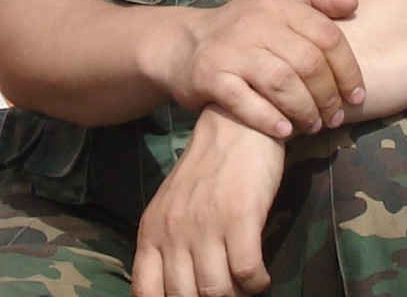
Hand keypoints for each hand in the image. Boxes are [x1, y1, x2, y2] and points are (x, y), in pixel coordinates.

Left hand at [132, 105, 283, 296]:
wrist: (236, 125)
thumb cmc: (209, 168)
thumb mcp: (174, 206)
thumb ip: (170, 244)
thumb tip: (181, 290)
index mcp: (152, 229)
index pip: (146, 292)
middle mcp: (174, 230)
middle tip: (225, 292)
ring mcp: (206, 225)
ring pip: (217, 291)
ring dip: (235, 295)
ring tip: (244, 286)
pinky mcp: (239, 218)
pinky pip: (247, 272)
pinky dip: (257, 282)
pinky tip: (261, 275)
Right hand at [164, 0, 364, 138]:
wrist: (185, 43)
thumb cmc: (243, 25)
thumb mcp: (277, 1)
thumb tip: (354, 2)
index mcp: (277, 3)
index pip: (327, 36)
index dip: (348, 69)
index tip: (356, 94)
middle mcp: (255, 22)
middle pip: (308, 63)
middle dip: (329, 95)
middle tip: (335, 117)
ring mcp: (232, 49)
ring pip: (282, 83)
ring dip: (305, 110)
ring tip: (314, 126)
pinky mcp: (211, 76)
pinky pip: (246, 101)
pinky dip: (269, 119)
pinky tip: (285, 131)